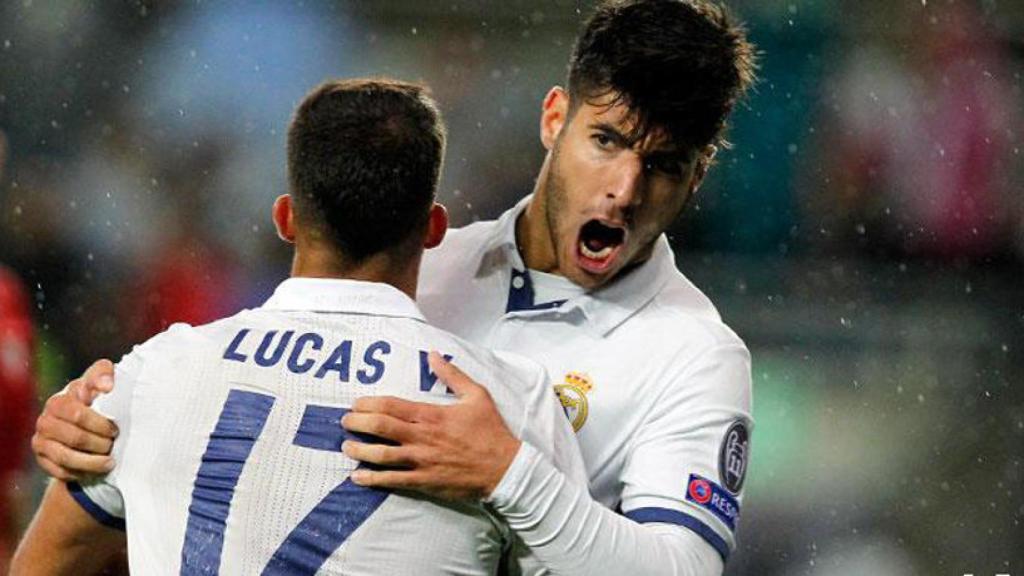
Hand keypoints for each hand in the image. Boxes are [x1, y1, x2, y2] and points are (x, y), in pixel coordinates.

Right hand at [31, 359, 118, 480]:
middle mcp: (45, 420)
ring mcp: (41, 441)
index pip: (77, 415)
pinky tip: (95, 470)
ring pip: (66, 457)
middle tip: (113, 445)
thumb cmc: (95, 397)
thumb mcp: (100, 380)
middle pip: (75, 438)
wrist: (82, 420)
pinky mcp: (42, 459)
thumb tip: (107, 386)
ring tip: (109, 462)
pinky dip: (80, 472)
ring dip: (92, 462)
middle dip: (99, 444)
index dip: (100, 424)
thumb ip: (103, 374)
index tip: (115, 429)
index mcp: (58, 401)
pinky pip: (60, 471)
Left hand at [341, 351, 520, 500]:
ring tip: (347, 446)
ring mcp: (421, 460)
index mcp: (431, 414)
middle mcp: (421, 436)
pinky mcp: (424, 481)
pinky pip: (392, 480)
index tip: (356, 404)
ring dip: (359, 450)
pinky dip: (372, 478)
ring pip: (381, 454)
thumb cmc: (490, 431)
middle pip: (380, 427)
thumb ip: (452, 374)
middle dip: (357, 423)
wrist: (504, 468)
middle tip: (345, 421)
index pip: (391, 406)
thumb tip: (433, 354)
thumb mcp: (477, 395)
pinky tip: (357, 477)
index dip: (368, 404)